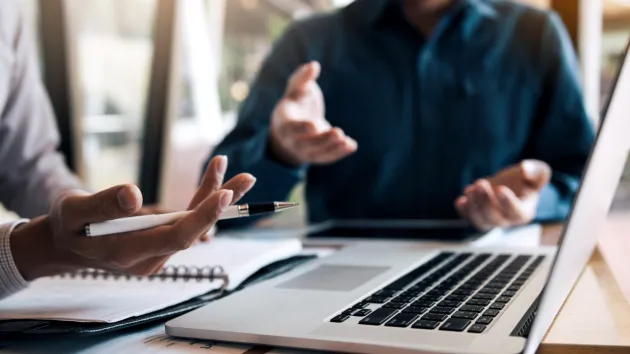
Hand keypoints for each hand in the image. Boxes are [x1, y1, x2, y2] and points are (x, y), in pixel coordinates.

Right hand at [10, 156, 255, 280]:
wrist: (65, 244)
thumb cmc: (68, 224)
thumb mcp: (74, 209)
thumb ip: (103, 203)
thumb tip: (134, 194)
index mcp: (127, 253)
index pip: (174, 237)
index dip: (201, 217)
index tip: (223, 194)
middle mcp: (148, 258)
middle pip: (193, 230)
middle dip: (221, 203)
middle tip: (248, 178)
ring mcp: (156, 253)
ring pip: (193, 224)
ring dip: (215, 197)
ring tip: (240, 174)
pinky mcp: (160, 243)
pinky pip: (186, 221)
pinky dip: (201, 201)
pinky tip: (216, 181)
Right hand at [269, 61, 357, 165]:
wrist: (291, 128)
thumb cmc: (295, 103)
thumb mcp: (295, 89)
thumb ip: (302, 78)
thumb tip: (314, 65)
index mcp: (284, 122)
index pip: (292, 128)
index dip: (302, 128)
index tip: (314, 125)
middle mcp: (292, 140)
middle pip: (306, 144)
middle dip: (322, 140)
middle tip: (338, 132)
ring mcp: (304, 151)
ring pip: (317, 153)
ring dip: (332, 148)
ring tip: (346, 140)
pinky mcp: (316, 156)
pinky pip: (327, 158)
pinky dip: (339, 153)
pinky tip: (352, 145)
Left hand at [455, 159, 551, 230]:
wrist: (510, 184)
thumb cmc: (526, 179)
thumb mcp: (537, 172)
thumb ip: (536, 171)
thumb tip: (525, 168)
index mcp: (524, 211)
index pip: (517, 212)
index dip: (508, 202)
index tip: (500, 188)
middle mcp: (507, 220)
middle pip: (495, 218)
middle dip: (486, 202)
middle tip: (481, 183)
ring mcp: (490, 220)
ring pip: (480, 221)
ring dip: (473, 206)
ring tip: (470, 189)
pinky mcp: (477, 215)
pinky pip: (468, 218)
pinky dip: (463, 211)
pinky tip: (461, 200)